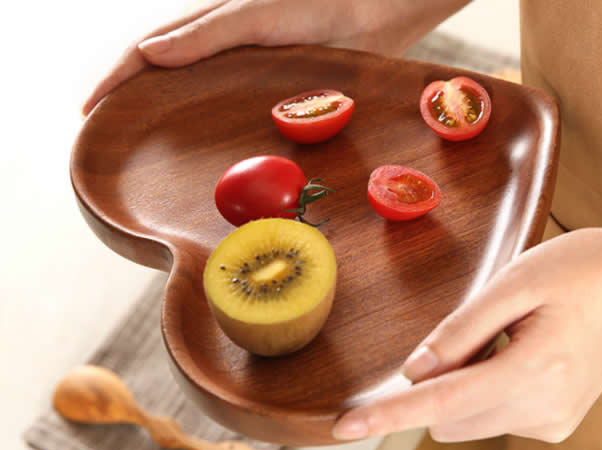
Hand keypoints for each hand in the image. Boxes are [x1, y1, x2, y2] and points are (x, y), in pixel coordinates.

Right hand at [82, 0, 466, 114]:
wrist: (374, 15)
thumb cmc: (319, 6)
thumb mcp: (257, 15)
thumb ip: (206, 34)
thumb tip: (147, 54)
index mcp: (209, 24)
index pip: (147, 50)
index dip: (115, 78)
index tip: (87, 109)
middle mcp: (220, 46)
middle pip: (160, 71)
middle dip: (128, 97)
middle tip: (105, 132)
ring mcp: (243, 67)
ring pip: (190, 91)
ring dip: (161, 113)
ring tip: (139, 142)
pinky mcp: (268, 86)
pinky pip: (224, 105)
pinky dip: (202, 122)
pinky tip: (197, 142)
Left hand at [332, 222, 601, 442]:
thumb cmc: (580, 271)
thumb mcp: (514, 283)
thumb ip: (460, 330)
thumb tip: (414, 371)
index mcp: (534, 370)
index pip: (443, 402)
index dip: (389, 414)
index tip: (346, 425)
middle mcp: (544, 409)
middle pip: (448, 416)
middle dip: (437, 382)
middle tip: (472, 329)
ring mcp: (552, 421)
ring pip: (466, 419)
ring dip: (462, 383)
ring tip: (505, 335)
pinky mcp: (554, 421)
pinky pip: (492, 413)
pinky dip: (484, 386)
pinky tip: (517, 349)